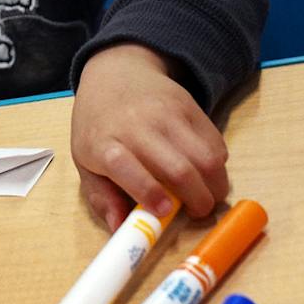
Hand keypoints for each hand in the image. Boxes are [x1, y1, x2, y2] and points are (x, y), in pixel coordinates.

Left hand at [68, 44, 229, 228]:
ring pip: (206, 157)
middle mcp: (138, 126)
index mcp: (105, 144)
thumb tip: (119, 228)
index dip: (148, 192)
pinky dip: (218, 164)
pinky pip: (215, 142)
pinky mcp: (190, 106)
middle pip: (178, 168)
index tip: (165, 212)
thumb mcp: (85, 161)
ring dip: (215, 185)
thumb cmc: (98, 126)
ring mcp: (167, 114)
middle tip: (198, 213)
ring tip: (208, 196)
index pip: (126, 167)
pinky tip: (207, 171)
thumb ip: (101, 197)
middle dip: (197, 199)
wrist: (116, 74)